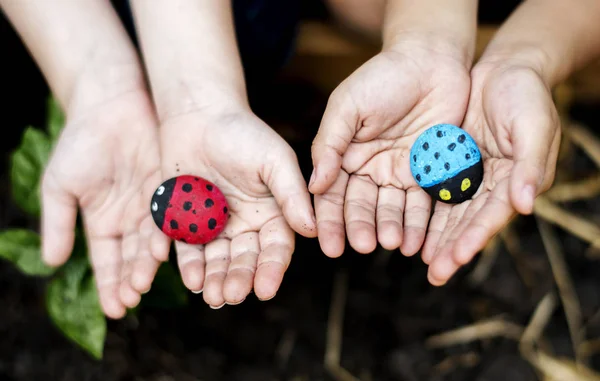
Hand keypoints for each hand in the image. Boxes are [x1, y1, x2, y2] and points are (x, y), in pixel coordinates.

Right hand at [41, 89, 165, 317]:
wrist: (109, 106)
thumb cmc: (80, 144)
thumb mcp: (61, 186)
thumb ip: (58, 224)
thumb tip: (52, 264)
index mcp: (104, 224)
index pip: (108, 263)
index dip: (109, 285)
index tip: (113, 310)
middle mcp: (131, 221)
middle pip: (132, 258)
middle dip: (130, 280)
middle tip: (131, 300)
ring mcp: (153, 206)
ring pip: (152, 242)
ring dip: (148, 264)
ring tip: (144, 283)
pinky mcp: (172, 189)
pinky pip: (171, 216)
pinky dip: (167, 234)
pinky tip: (166, 251)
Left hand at [137, 105, 315, 308]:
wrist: (198, 114)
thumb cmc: (242, 132)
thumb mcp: (274, 160)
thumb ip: (292, 194)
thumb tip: (312, 230)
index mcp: (272, 213)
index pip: (276, 248)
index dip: (272, 269)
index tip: (266, 289)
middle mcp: (245, 225)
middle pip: (245, 260)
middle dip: (240, 279)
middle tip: (233, 296)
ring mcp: (215, 225)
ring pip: (218, 261)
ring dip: (216, 279)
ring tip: (213, 297)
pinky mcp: (185, 222)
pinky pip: (188, 249)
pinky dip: (190, 265)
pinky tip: (192, 280)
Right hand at [309, 38, 471, 257]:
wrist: (430, 60)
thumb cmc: (382, 77)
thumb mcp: (346, 107)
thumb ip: (329, 145)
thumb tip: (314, 185)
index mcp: (345, 155)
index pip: (332, 194)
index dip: (329, 219)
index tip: (328, 244)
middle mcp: (370, 169)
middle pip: (361, 206)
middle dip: (359, 227)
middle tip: (361, 246)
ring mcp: (400, 173)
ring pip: (392, 209)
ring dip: (390, 228)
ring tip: (390, 244)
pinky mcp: (429, 174)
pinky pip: (423, 203)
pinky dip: (418, 223)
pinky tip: (415, 242)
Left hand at [423, 61, 560, 285]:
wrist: (504, 69)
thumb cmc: (526, 95)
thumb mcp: (534, 124)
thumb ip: (531, 165)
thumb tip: (526, 205)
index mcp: (516, 181)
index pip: (493, 215)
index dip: (475, 237)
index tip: (456, 258)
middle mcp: (491, 184)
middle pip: (469, 221)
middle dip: (452, 248)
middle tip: (435, 274)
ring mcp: (468, 175)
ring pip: (449, 211)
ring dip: (434, 236)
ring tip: (417, 259)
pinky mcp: (448, 163)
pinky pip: (432, 189)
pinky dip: (422, 208)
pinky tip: (407, 226)